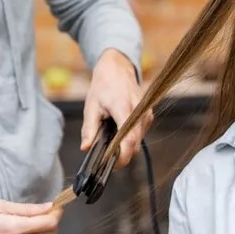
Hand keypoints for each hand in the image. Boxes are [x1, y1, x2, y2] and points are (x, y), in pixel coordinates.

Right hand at [0, 200, 62, 233]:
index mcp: (14, 229)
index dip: (57, 212)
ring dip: (45, 229)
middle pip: (49, 233)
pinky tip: (27, 229)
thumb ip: (26, 208)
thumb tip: (47, 206)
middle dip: (53, 219)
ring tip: (36, 217)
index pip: (50, 223)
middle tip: (47, 208)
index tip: (57, 203)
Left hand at [81, 48, 153, 169]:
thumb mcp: (91, 106)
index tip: (111, 165)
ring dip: (127, 145)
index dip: (122, 157)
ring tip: (111, 140)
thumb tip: (86, 147)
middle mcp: (139, 112)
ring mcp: (146, 113)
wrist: (118, 68)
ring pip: (139, 140)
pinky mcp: (148, 115)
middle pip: (136, 144)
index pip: (129, 140)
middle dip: (123, 155)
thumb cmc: (103, 85)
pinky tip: (119, 131)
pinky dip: (131, 137)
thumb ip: (89, 129)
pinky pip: (141, 133)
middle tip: (107, 157)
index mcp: (124, 108)